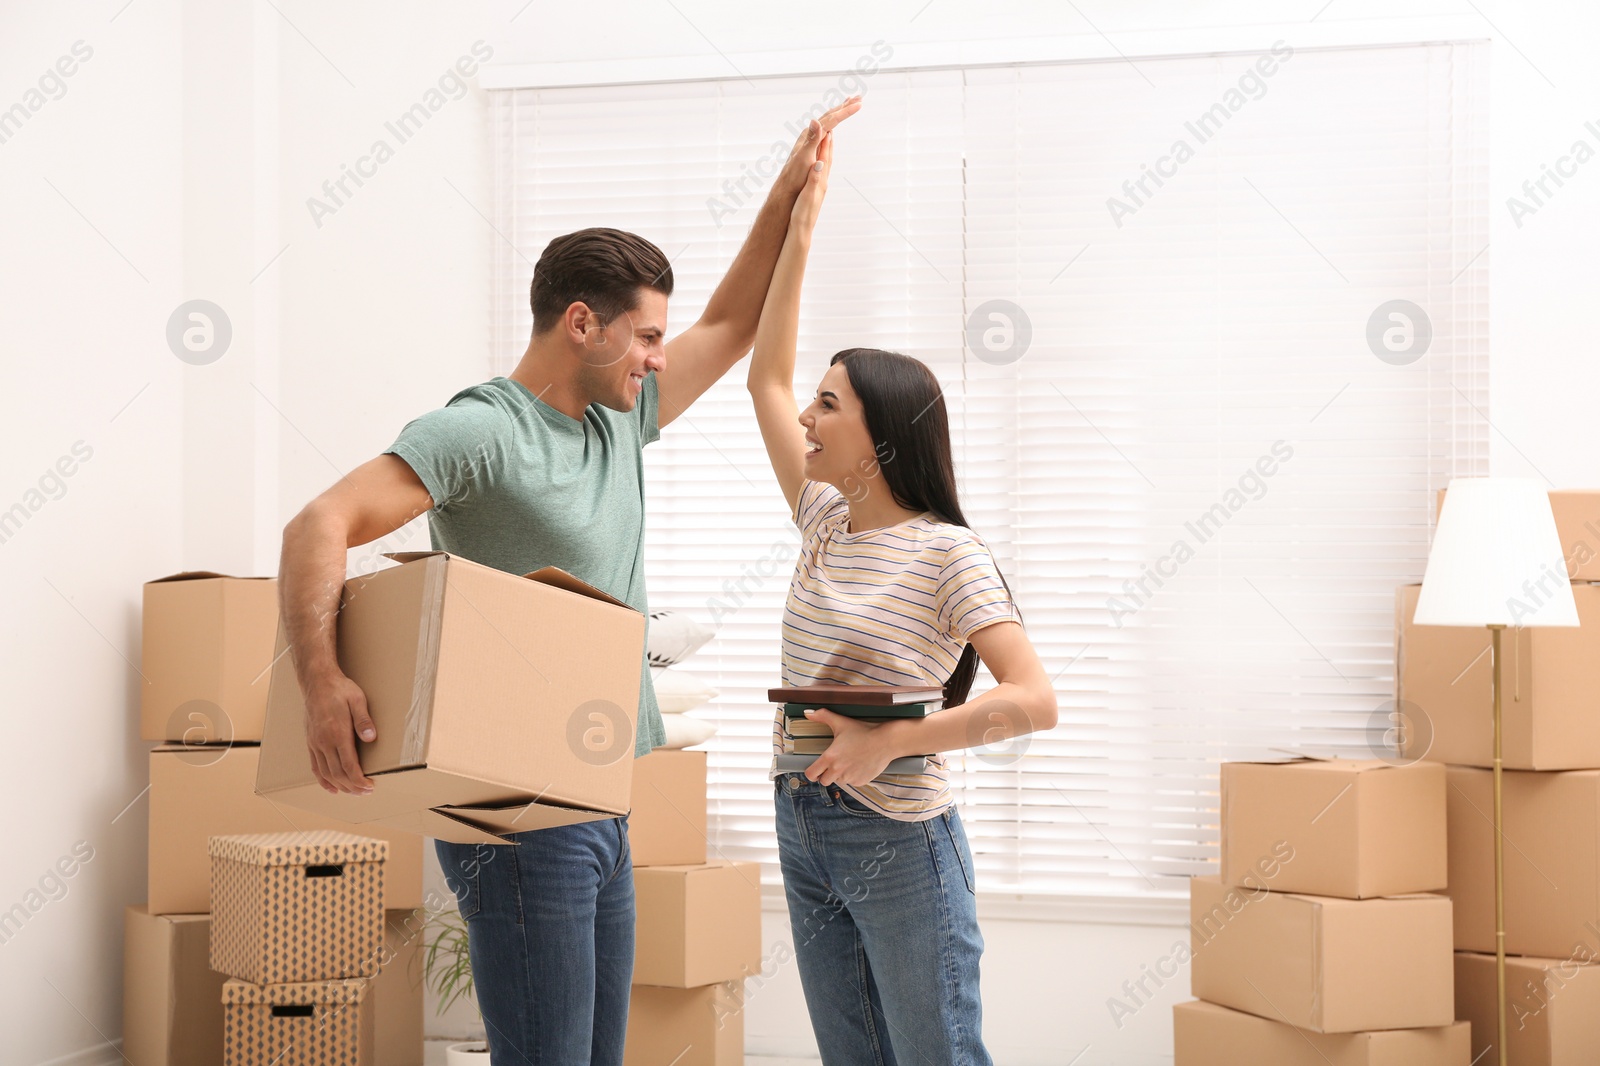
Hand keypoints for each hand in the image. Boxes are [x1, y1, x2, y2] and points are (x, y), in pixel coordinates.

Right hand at [303, 670, 376, 794]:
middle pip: (338, 773)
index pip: (349, 765)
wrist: (317, 681)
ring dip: (340, 786)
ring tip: (353, 792)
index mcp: (337, 733)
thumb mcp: (357, 699)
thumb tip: (371, 737)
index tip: (369, 786)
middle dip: (352, 786)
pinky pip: (315, 766)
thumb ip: (364, 720)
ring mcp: (315, 743)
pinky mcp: (311, 742)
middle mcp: (324, 741)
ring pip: (326, 773)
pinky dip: (323, 780)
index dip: (359, 780)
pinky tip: (332, 787)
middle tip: (366, 792)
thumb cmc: (340, 689)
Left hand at [776, 96, 859, 195]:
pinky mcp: (812, 145)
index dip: (846, 111)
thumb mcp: (804, 157)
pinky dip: (833, 122)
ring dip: (839, 111)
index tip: (860, 104)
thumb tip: (815, 120)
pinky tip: (834, 123)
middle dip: (844, 106)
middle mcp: (810, 134)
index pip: (831, 119)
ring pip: (827, 120)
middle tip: (859, 97)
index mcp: (811, 135)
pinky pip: (825, 129)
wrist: (787, 187)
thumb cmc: (795, 175)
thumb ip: (812, 139)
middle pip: (830, 116)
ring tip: (848, 103)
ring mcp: (811, 139)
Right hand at [790, 131, 831, 232]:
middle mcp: (822, 182)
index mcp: (820, 180)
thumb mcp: (807, 195)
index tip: (827, 126)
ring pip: (825, 163)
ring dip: (826, 150)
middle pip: (828, 157)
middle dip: (829, 142)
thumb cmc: (803, 214)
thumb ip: (814, 178)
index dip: (825, 141)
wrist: (801, 230)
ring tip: (827, 139)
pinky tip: (819, 160)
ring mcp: (820, 186)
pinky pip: (821, 171)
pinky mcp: (815, 191)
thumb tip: (820, 162)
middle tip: (831, 126)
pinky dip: (821, 161)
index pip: (824, 156)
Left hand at [802, 708, 906, 786]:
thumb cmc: (863, 731)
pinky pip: (852, 782)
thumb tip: (807, 712)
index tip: (815, 769)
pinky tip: (859, 765)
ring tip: (849, 761)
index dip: (811, 773)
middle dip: (826, 774)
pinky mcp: (861, 781)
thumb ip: (822, 716)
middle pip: (824, 781)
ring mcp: (850, 777)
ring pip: (839, 781)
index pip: (811, 774)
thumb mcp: (841, 722)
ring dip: (840, 775)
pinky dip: (853, 776)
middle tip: (833, 764)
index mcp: (830, 757)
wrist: (885, 741)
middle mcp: (838, 770)